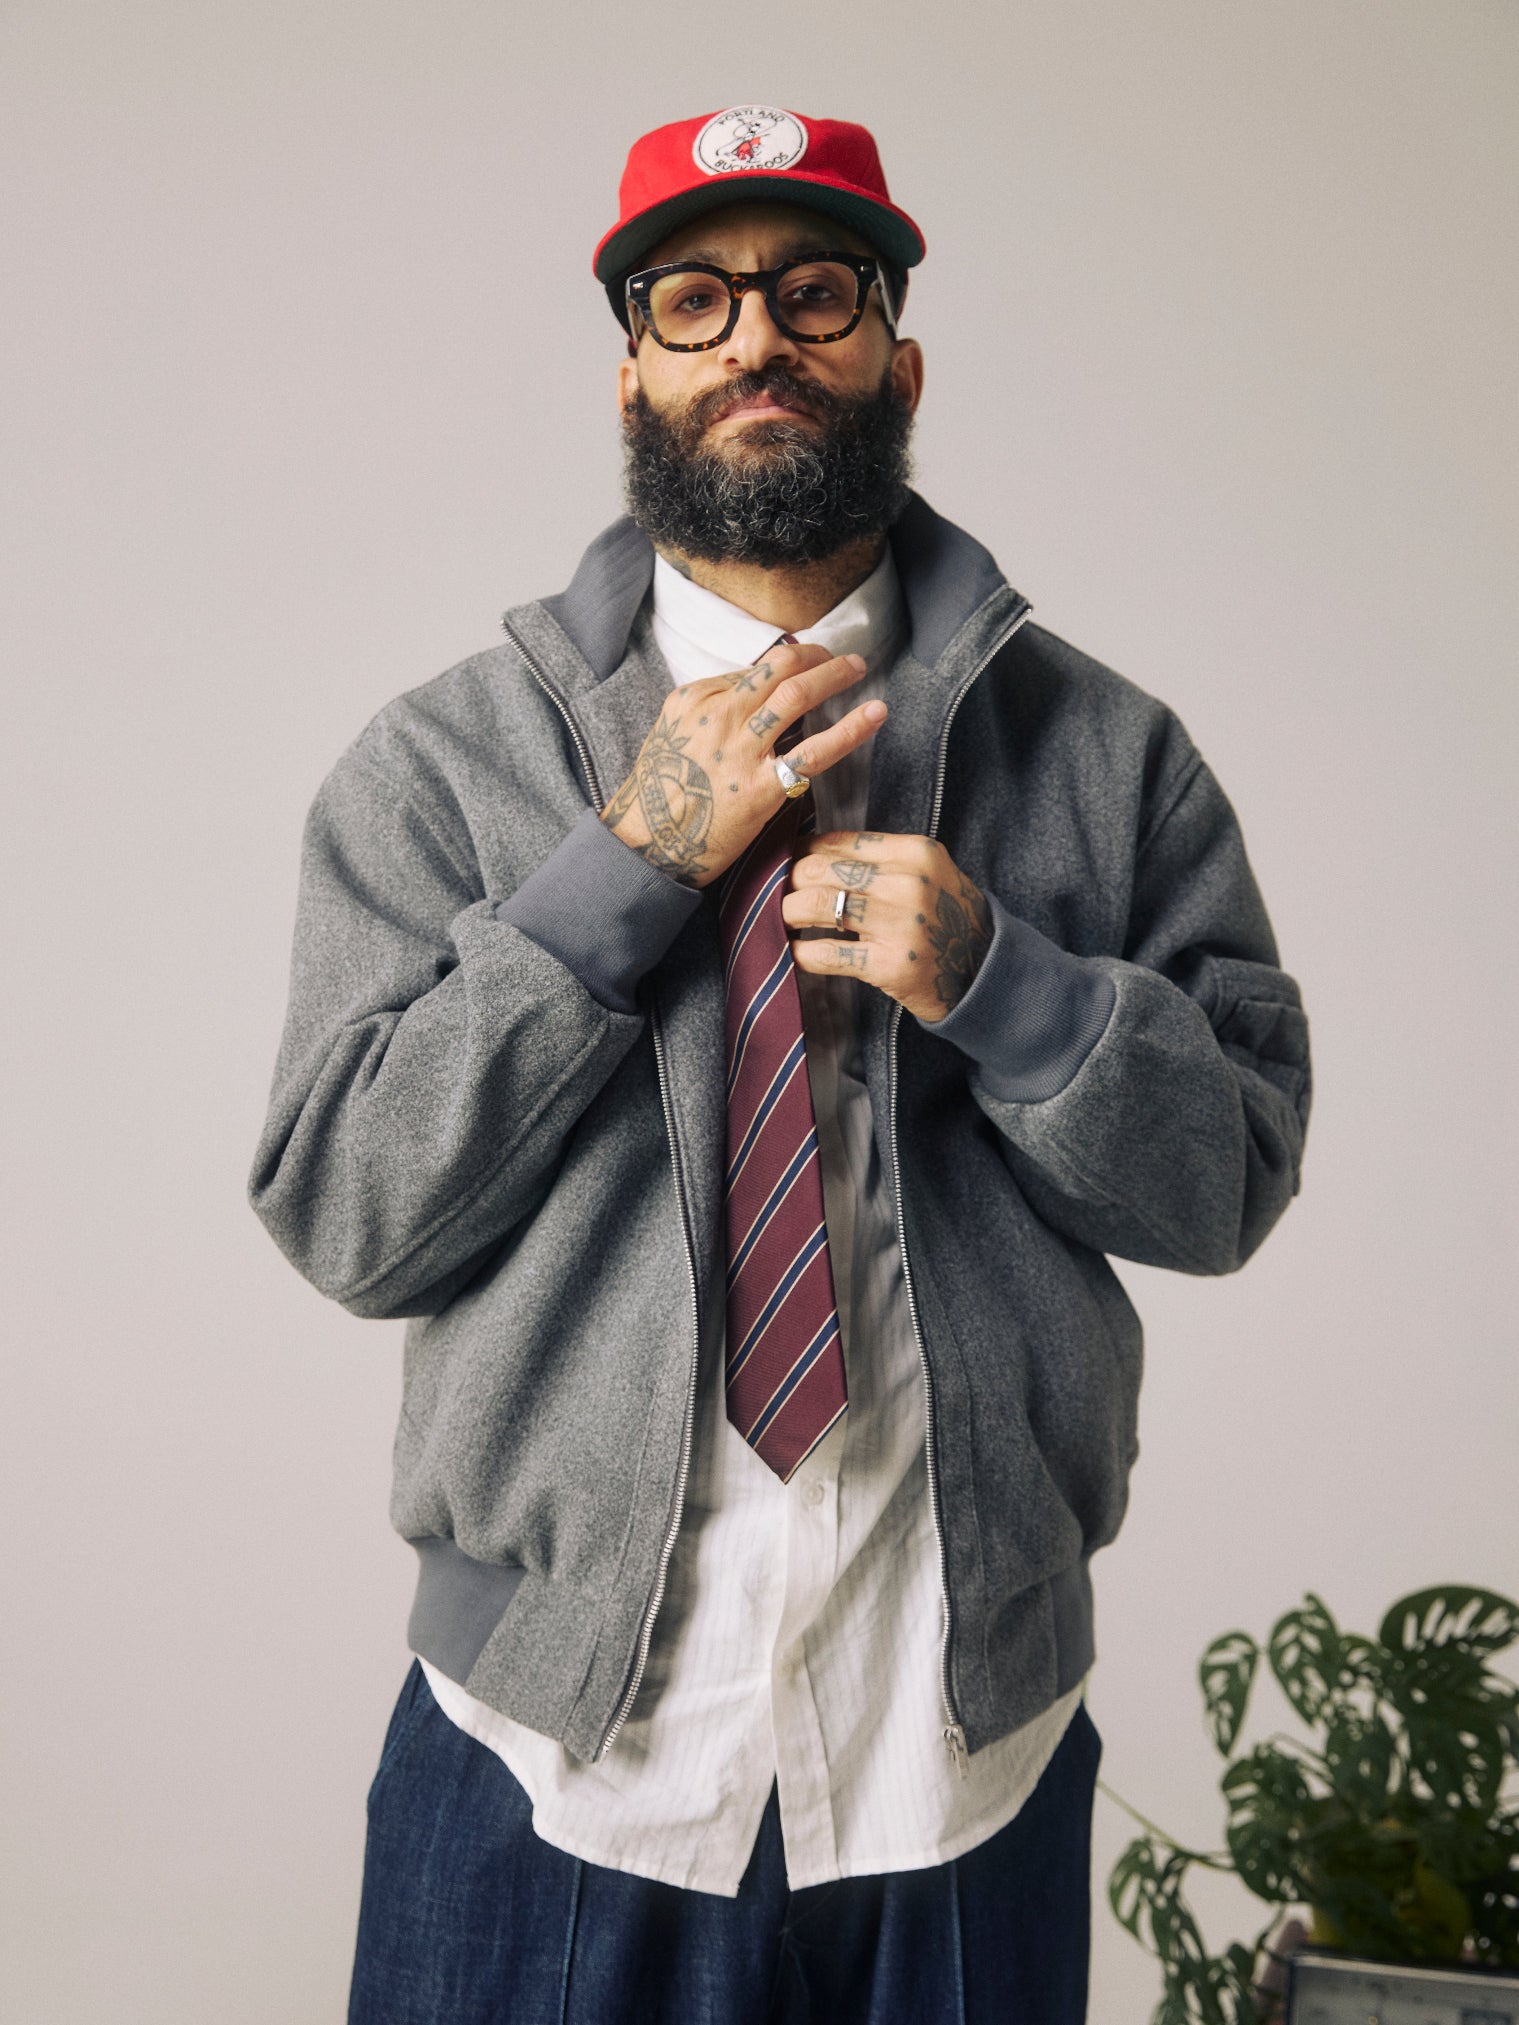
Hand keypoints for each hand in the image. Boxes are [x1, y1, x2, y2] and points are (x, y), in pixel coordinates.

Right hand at [600, 643, 886, 886]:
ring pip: (798, 696)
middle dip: (819, 655)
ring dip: (835, 676)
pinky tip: (876, 713)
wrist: (648, 846)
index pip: (756, 668)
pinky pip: (815, 752)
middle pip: (780, 668)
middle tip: (843, 657)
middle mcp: (720, 716)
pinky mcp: (761, 788)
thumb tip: (755, 692)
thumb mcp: (672, 733)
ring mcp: (741, 751)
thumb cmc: (662, 793)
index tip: (810, 664)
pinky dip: (851, 729)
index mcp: (696, 698)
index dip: (790, 663)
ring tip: (859, 668)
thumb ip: (712, 708)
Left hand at [783, 830, 993, 1021]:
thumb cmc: (945, 918)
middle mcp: (909, 884)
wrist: (983, 971)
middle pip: (820, 870)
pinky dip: (800, 953)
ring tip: (780, 919)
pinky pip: (827, 953)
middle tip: (773, 893)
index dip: (801, 851)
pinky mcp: (891, 965)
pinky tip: (792, 952)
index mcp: (916, 853)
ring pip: (816, 906)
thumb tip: (806, 851)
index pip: (839, 842)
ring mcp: (901, 926)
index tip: (784, 862)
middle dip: (786, 881)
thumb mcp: (925, 874)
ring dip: (786, 912)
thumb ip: (877, 860)